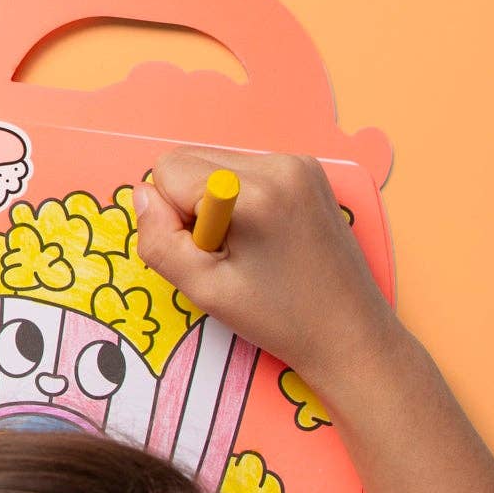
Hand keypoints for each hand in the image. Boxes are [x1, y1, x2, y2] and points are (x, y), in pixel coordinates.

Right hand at [132, 150, 400, 397]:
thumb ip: (159, 240)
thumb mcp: (204, 290)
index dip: (171, 216)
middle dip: (190, 205)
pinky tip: (264, 237)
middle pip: (190, 159)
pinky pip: (244, 169)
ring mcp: (299, 163)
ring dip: (213, 202)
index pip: (168, 169)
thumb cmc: (280, 318)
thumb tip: (143, 196)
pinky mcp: (308, 170)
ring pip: (214, 164)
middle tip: (224, 252)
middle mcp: (280, 163)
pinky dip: (239, 198)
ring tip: (247, 247)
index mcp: (254, 191)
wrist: (350, 333)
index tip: (205, 251)